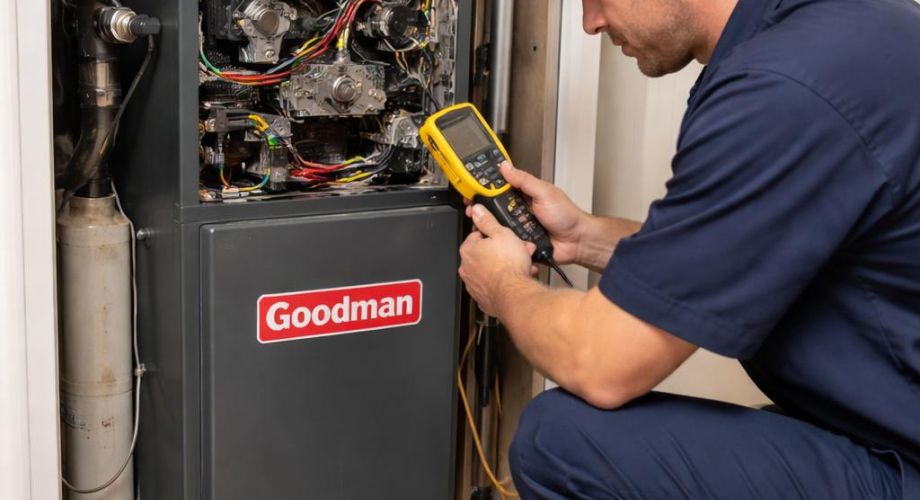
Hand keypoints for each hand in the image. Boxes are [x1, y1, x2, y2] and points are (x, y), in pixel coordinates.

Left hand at [459, 205, 536, 315]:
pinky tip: (515, 279)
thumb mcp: (502, 234)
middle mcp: (466, 267)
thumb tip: (477, 210)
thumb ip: (488, 221)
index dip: (496, 235)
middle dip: (503, 251)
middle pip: (485, 253)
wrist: (514, 294)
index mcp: (468, 249)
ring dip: (505, 266)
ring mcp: (473, 283)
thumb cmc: (508, 266)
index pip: (478, 235)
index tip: (505, 237)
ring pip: (490, 270)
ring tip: (521, 266)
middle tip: (518, 251)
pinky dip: (502, 282)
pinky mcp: (482, 297)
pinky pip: (493, 285)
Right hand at [465, 162, 587, 264]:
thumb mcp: (544, 192)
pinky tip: (494, 237)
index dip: (486, 187)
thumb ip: (524, 180)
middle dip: (483, 207)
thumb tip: (507, 167)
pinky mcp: (520, 241)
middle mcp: (520, 209)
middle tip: (473, 207)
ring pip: (498, 224)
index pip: (501, 187)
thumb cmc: (567, 215)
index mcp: (525, 194)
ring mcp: (520, 226)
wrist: (577, 241)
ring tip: (481, 222)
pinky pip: (505, 240)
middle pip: (495, 207)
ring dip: (490, 224)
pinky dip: (500, 239)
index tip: (473, 187)